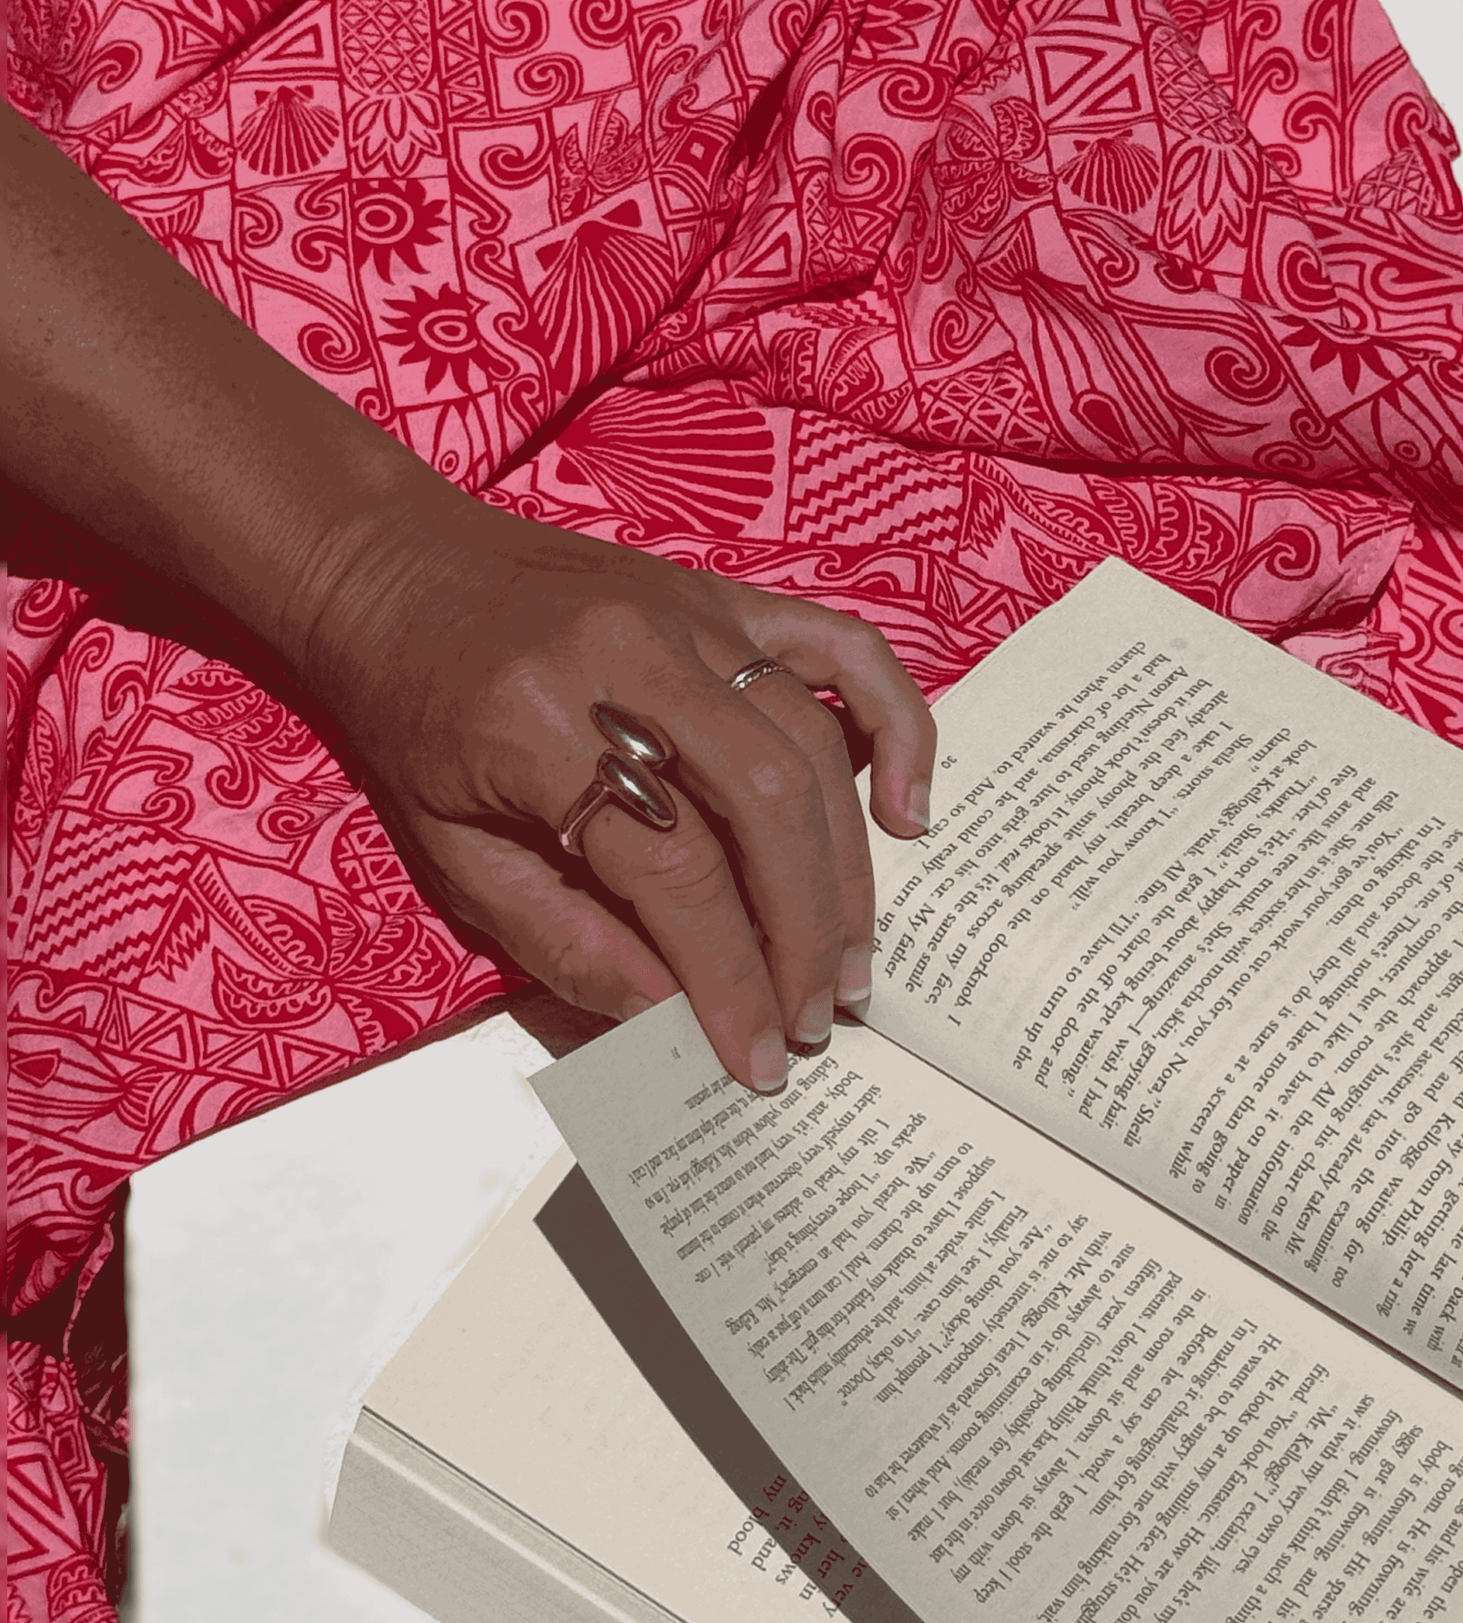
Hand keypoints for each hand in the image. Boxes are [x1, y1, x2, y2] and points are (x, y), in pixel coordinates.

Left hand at [300, 494, 932, 1091]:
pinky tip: (908, 809)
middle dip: (805, 932)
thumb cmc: (409, 710)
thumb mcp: (447, 846)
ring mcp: (695, 615)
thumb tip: (664, 1014)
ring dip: (844, 867)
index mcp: (546, 723)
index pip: (674, 870)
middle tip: (815, 1020)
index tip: (755, 1057)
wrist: (395, 564)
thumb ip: (556, 934)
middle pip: (767, 806)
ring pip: (813, 742)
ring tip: (846, 964)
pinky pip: (841, 648)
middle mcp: (635, 658)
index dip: (726, 976)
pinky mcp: (728, 596)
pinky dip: (896, 724)